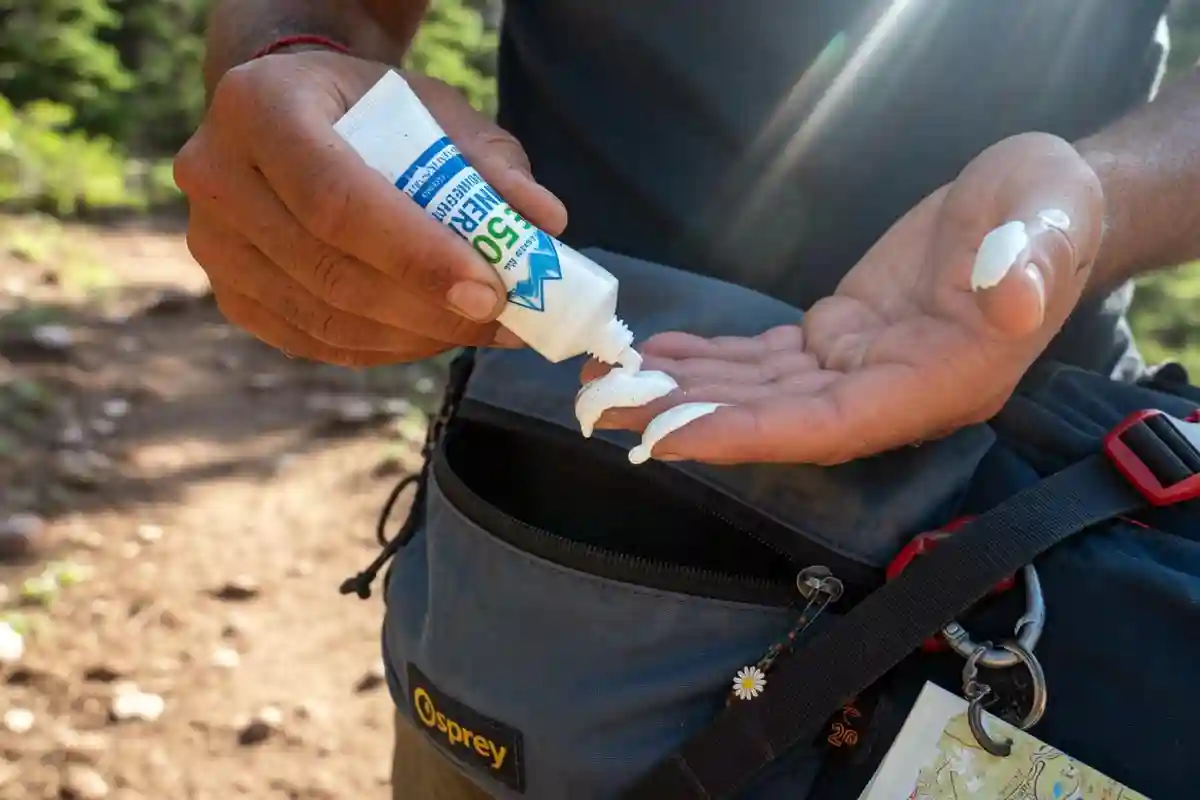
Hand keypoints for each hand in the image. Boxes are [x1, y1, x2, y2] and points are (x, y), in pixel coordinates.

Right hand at [174, 50, 565, 365]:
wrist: (293, 117)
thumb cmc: (371, 110)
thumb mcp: (434, 110)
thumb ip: (489, 162)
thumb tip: (546, 223)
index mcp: (260, 106)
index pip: (337, 199)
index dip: (417, 255)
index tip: (490, 290)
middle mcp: (215, 174)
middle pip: (328, 269)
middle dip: (428, 308)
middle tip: (504, 321)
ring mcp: (212, 243)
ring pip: (322, 318)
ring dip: (414, 337)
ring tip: (482, 329)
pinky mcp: (229, 294)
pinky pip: (313, 342)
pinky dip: (383, 349)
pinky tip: (433, 334)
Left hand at [583, 133, 1103, 464]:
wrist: (1036, 204)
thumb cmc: (1051, 210)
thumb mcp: (1049, 216)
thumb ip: (1031, 260)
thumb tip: (1010, 295)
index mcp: (940, 382)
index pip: (830, 425)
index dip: (751, 434)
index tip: (671, 436)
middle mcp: (890, 390)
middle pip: (775, 419)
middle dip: (689, 418)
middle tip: (603, 411)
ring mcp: (860, 367)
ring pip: (759, 392)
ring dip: (684, 391)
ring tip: (607, 385)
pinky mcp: (839, 337)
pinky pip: (764, 360)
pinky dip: (711, 358)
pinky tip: (660, 353)